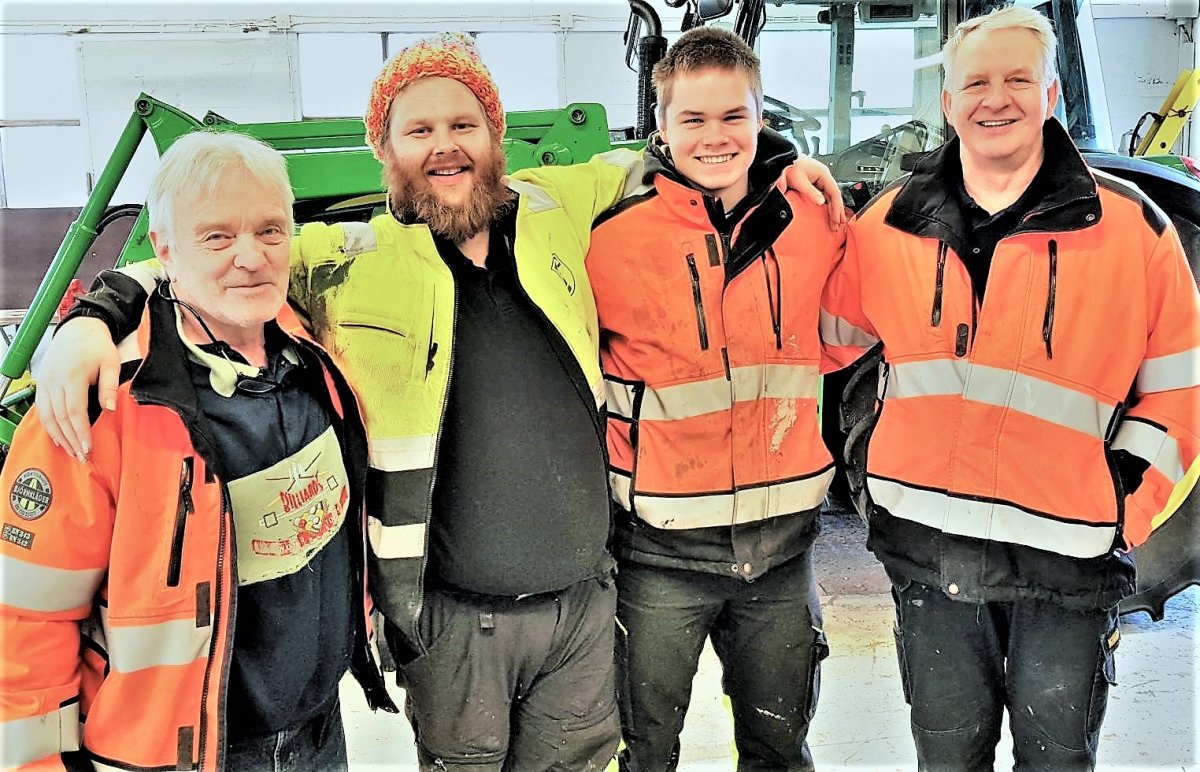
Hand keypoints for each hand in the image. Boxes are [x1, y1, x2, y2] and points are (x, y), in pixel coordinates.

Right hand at [33, 317, 118, 460]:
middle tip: (82, 457)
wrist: (78, 327)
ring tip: (71, 452)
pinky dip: (49, 425)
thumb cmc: (96, 344)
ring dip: (59, 437)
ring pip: (47, 416)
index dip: (81, 433)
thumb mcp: (111, 362)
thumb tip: (110, 408)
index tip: (88, 449)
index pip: (74, 412)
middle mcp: (54, 381)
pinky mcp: (42, 383)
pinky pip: (42, 409)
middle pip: (60, 418)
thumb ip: (110, 386)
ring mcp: (45, 382)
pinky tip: (58, 437)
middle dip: (71, 440)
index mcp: (72, 377)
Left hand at [783, 156, 847, 229]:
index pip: (835, 193)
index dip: (837, 207)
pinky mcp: (815, 181)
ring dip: (833, 208)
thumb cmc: (790, 167)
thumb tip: (821, 202)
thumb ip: (811, 192)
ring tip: (835, 221)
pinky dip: (827, 204)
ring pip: (830, 196)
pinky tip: (828, 211)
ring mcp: (820, 178)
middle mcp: (824, 176)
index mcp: (823, 174)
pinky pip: (825, 194)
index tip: (836, 219)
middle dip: (837, 210)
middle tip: (838, 224)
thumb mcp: (800, 182)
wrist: (782, 159)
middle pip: (834, 195)